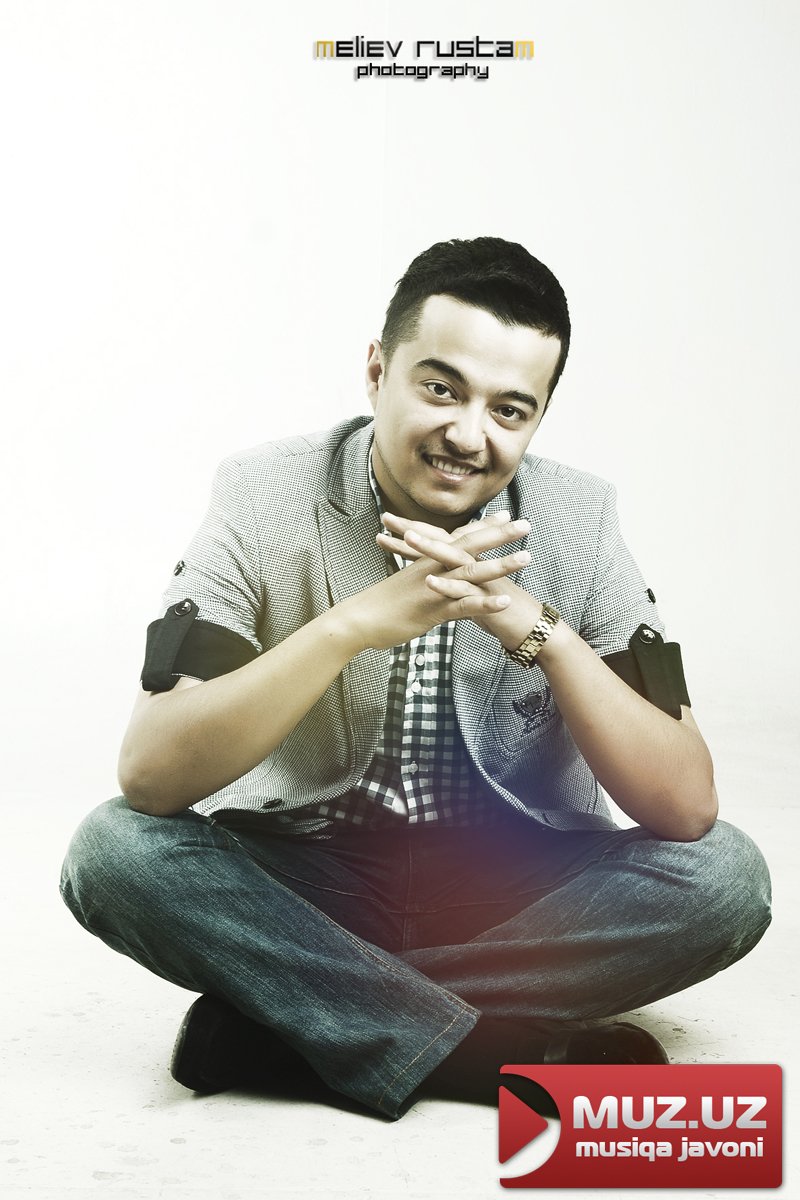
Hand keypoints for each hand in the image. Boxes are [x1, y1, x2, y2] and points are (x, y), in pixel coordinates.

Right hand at [341, 517, 532, 650]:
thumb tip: (439, 576)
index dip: (484, 526)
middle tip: (526, 523)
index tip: (506, 514)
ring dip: (502, 564)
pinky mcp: (433, 611)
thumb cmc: (381, 604)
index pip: (461, 538)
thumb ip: (428, 578)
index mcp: (428, 561)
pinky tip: (506, 601)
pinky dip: (485, 603)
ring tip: (528, 556)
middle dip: (500, 535)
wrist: (358, 618)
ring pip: (473, 573)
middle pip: (471, 547)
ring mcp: (435, 589)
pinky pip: (463, 606)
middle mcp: (434, 569)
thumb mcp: (408, 585)